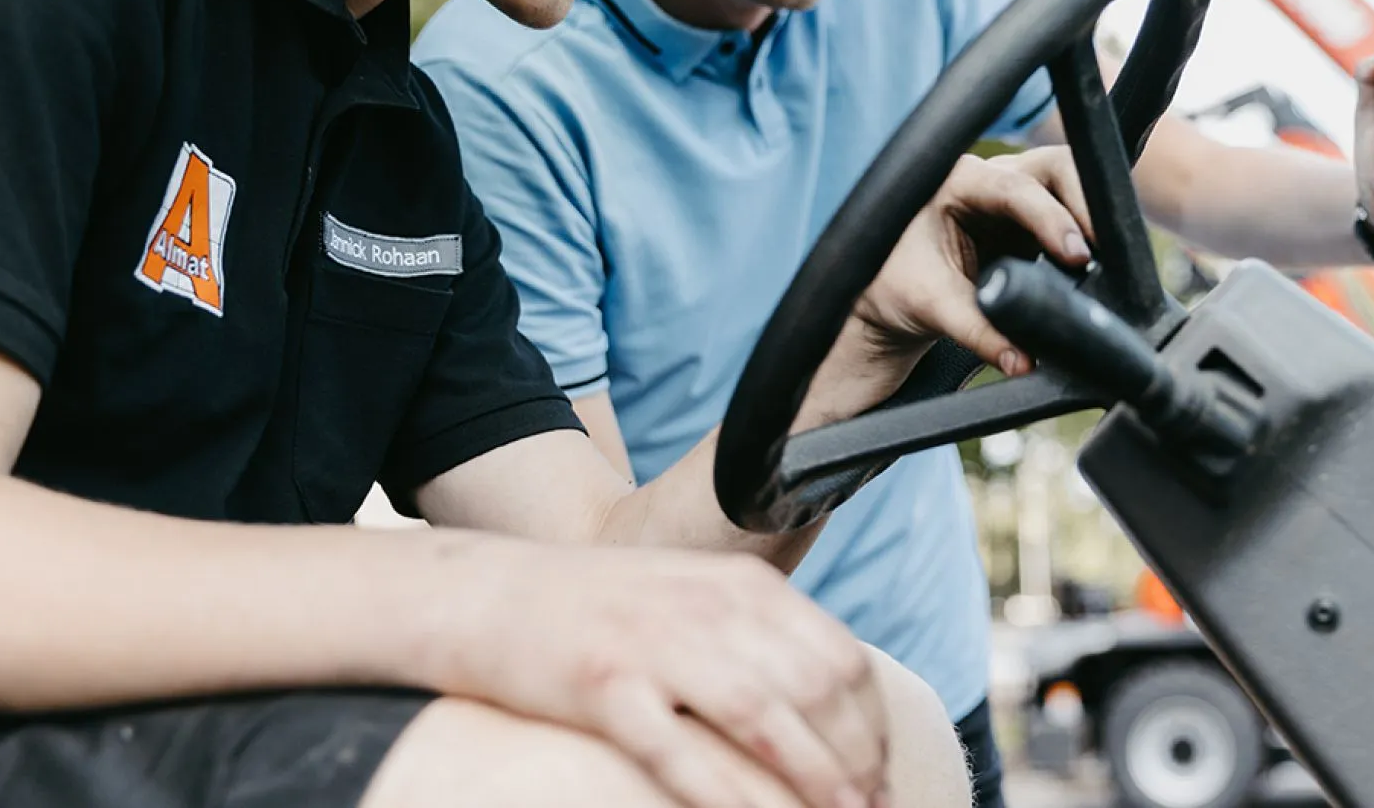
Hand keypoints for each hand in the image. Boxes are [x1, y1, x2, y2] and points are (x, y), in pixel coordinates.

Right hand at [452, 542, 885, 807]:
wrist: (492, 593)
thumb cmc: (601, 609)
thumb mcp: (695, 599)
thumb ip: (758, 635)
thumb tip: (829, 698)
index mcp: (744, 586)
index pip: (842, 659)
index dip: (873, 726)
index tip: (881, 774)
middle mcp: (711, 608)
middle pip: (818, 690)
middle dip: (857, 761)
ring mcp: (657, 643)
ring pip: (764, 720)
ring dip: (813, 781)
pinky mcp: (604, 685)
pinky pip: (680, 752)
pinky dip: (726, 795)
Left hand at [810, 150, 1094, 420]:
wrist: (885, 304)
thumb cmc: (892, 290)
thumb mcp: (930, 307)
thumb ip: (978, 331)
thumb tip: (1024, 361)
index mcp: (955, 182)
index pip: (1015, 188)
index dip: (1051, 217)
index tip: (1076, 253)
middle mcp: (987, 180)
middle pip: (1054, 170)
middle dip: (1083, 204)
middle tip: (1103, 251)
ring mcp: (1011, 200)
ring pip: (1068, 188)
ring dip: (1090, 219)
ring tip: (1108, 261)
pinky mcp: (1027, 226)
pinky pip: (1068, 219)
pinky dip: (1086, 237)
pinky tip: (1100, 266)